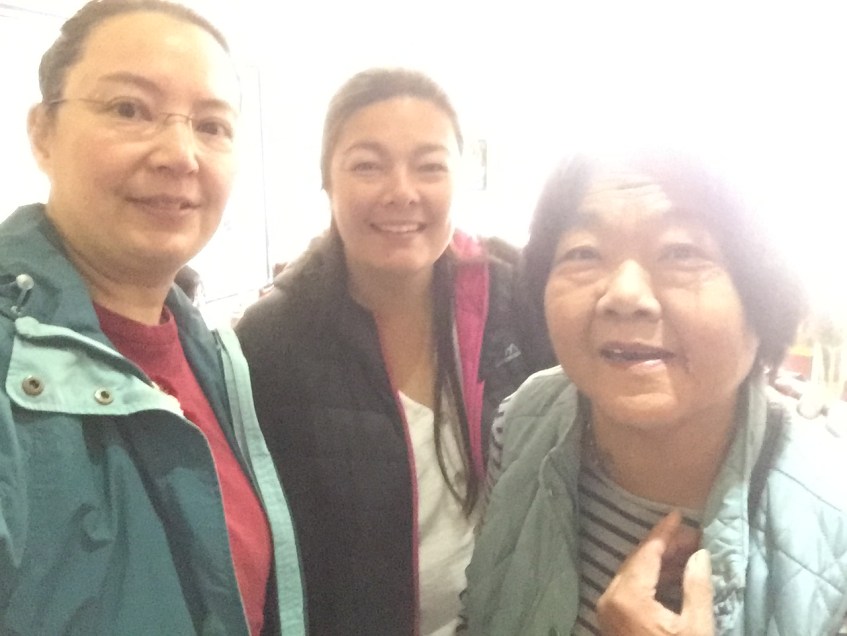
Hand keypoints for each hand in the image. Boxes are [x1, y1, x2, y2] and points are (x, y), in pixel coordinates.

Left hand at [596, 510, 714, 635]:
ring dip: (660, 562)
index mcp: (628, 597)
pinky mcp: (612, 619)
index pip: (647, 553)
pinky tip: (673, 574)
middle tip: (694, 539)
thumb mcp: (695, 628)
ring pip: (634, 573)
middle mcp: (610, 598)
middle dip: (666, 546)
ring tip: (689, 554)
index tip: (678, 515)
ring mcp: (608, 609)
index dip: (664, 532)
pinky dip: (651, 579)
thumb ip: (697, 588)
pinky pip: (630, 588)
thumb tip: (700, 555)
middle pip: (638, 560)